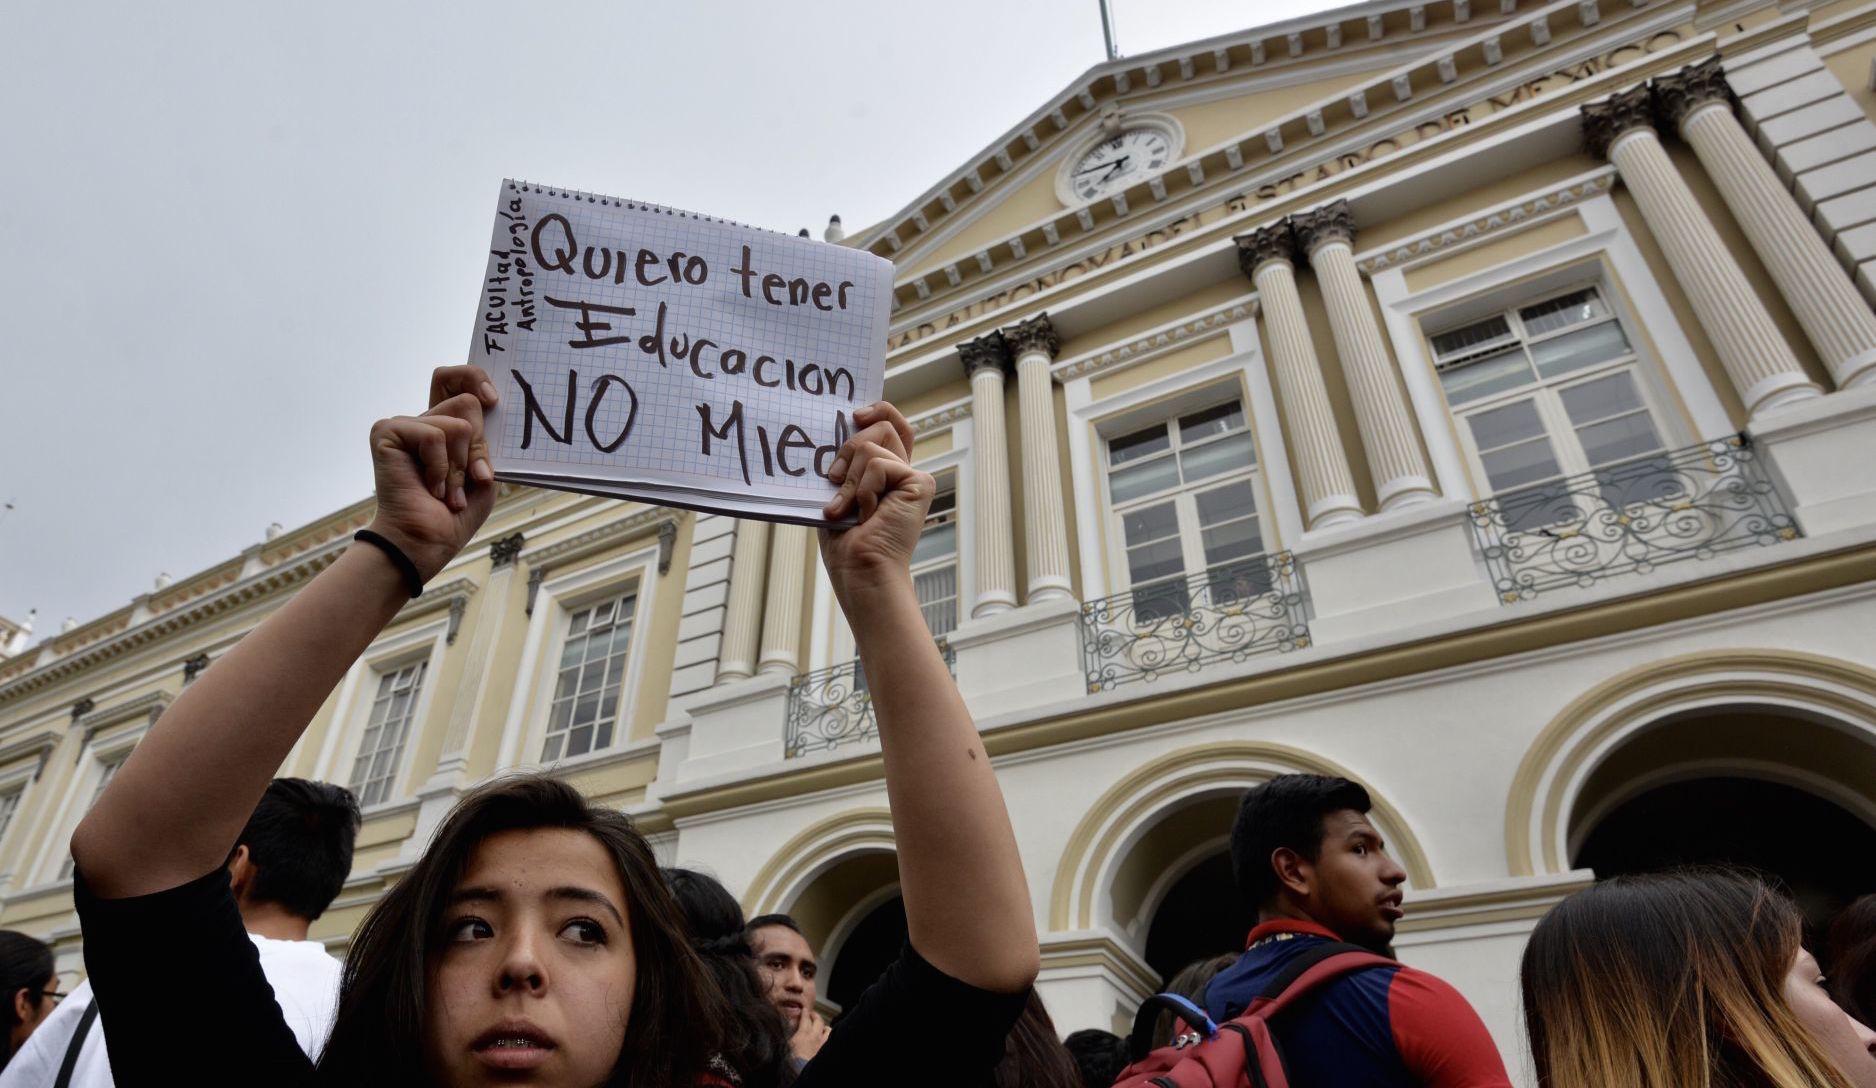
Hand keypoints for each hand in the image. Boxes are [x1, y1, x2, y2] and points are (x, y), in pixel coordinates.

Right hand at [364, 365, 500, 581]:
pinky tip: (429, 487)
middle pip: (467, 402)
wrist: (426, 542)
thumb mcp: (483, 472)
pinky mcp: (387, 431)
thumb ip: (485, 438)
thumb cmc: (454, 513)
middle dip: (479, 448)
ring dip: (461, 466)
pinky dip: (441, 466)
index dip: (475, 377)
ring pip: (459, 422)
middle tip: (471, 480)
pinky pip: (435, 435)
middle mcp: (424, 420)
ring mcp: (405, 425)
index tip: (493, 401)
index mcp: (446, 425)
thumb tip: (488, 402)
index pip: (458, 379)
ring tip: (446, 492)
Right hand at [789, 1008, 829, 1062]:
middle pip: (818, 1020)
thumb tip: (792, 1026)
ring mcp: (822, 1042)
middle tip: (813, 1015)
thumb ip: (792, 1034)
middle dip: (815, 1016)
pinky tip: (826, 1039)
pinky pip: (829, 1040)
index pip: (805, 1018)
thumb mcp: (789, 1044)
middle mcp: (814, 1035)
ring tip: (822, 1027)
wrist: (803, 1068)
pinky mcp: (825, 1049)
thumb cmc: (794, 1058)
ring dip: (824, 1027)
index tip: (805, 1009)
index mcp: (803, 1032)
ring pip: (827, 1029)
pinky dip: (828, 1037)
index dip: (805, 1012)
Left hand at [819, 402, 931, 604]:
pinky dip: (863, 490)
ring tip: (849, 510)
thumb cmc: (846, 542)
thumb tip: (842, 430)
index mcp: (887, 473)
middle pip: (881, 426)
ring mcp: (914, 477)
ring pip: (871, 446)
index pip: (892, 425)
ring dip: (849, 481)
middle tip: (835, 481)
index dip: (879, 411)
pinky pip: (878, 465)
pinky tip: (868, 515)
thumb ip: (847, 462)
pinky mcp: (921, 483)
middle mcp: (904, 472)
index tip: (856, 415)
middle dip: (848, 449)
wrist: (860, 569)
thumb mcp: (838, 492)